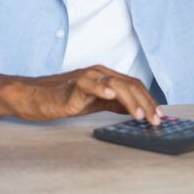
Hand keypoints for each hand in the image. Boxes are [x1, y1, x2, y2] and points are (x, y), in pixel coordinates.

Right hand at [1, 65, 161, 122]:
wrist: (34, 97)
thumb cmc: (62, 99)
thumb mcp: (94, 102)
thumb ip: (114, 103)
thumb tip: (136, 110)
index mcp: (106, 76)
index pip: (134, 85)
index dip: (149, 100)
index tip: (160, 116)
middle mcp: (99, 73)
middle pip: (130, 84)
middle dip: (146, 103)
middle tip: (156, 120)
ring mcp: (87, 77)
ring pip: (116, 83)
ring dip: (131, 100)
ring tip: (140, 116)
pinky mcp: (73, 85)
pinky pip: (90, 84)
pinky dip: (102, 88)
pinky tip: (112, 95)